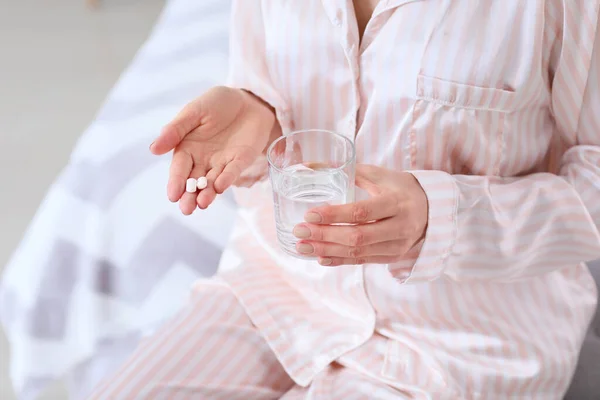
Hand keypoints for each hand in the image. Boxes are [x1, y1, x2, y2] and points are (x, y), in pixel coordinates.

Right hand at [150, 86, 279, 214]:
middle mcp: (203, 160)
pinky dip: (226, 180)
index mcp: (187, 148)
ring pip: (212, 182)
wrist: (248, 99)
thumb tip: (153, 149)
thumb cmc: (217, 104)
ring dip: (207, 194)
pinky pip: (232, 172)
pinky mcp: (240, 161)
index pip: (179, 169)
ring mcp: (222, 162)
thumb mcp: (194, 111)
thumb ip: (176, 129)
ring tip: (202, 204)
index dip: (175, 182)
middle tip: (186, 209)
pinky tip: (219, 186)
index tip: (172, 195)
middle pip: (194, 182)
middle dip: (190, 196)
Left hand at [292, 164, 428, 265]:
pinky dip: (339, 260)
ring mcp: (397, 245)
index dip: (334, 215)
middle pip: (357, 236)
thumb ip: (346, 170)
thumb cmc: (399, 187)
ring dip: (326, 250)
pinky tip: (320, 257)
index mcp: (396, 202)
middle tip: (299, 231)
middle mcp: (399, 226)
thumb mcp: (378, 175)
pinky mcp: (392, 257)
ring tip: (302, 246)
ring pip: (358, 253)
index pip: (361, 212)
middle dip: (324, 235)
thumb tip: (308, 165)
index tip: (309, 214)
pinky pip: (362, 261)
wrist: (431, 208)